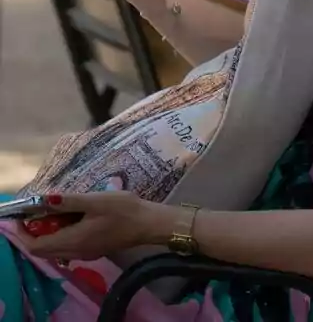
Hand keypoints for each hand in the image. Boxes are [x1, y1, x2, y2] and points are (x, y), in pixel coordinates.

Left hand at [11, 192, 171, 261]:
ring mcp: (84, 253)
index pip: (34, 246)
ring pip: (55, 249)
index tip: (24, 214)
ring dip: (49, 233)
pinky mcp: (93, 250)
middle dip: (35, 231)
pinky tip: (73, 219)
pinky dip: (61, 235)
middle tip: (40, 210)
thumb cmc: (124, 210)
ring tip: (56, 212)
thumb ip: (68, 201)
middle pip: (42, 249)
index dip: (23, 232)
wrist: (150, 223)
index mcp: (72, 240)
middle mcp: (74, 252)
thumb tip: (43, 200)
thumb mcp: (95, 201)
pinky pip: (67, 247)